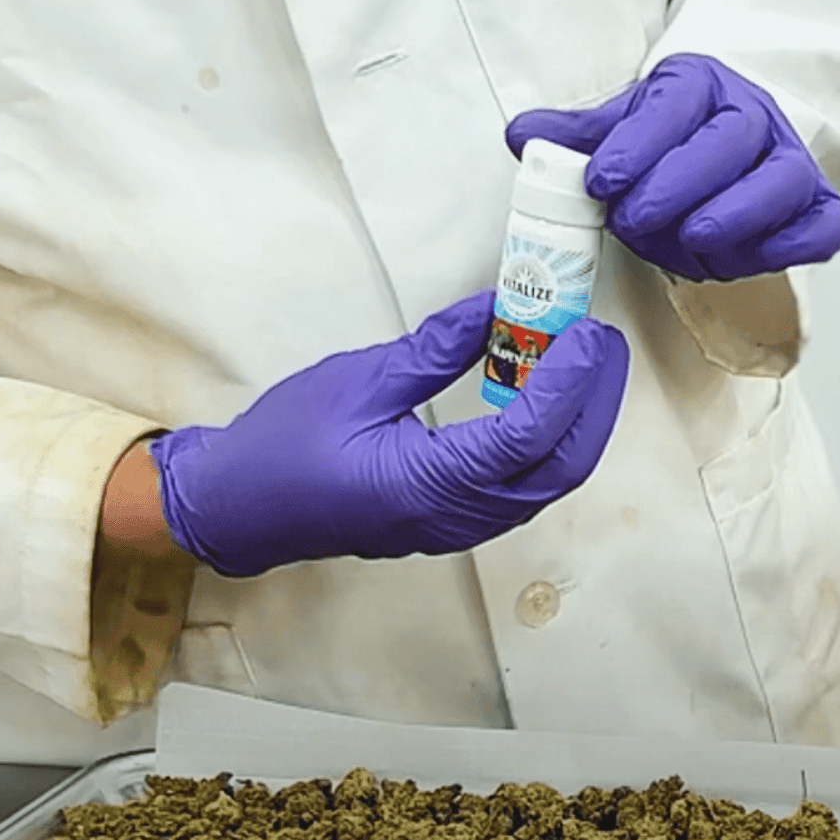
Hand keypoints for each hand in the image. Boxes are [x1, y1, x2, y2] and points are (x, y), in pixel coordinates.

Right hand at [148, 291, 627, 576]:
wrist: (238, 508)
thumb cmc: (282, 449)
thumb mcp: (359, 380)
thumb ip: (436, 350)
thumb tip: (495, 310)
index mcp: (426, 486)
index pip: (527, 436)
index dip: (569, 383)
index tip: (586, 335)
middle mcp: (452, 518)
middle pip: (559, 467)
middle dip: (594, 403)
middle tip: (601, 343)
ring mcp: (456, 529)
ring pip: (548, 482)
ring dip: (577, 423)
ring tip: (583, 363)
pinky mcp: (453, 524)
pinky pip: (522, 487)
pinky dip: (549, 442)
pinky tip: (546, 398)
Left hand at [505, 53, 839, 281]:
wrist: (728, 155)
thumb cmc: (671, 146)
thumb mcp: (619, 130)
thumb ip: (576, 138)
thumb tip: (524, 137)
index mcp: (701, 86)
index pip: (676, 103)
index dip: (640, 142)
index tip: (601, 180)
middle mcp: (754, 118)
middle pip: (731, 140)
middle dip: (680, 181)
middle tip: (634, 217)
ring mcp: (792, 165)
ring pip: (782, 182)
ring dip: (735, 213)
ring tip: (690, 237)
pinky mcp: (818, 210)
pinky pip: (825, 226)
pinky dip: (797, 244)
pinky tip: (754, 256)